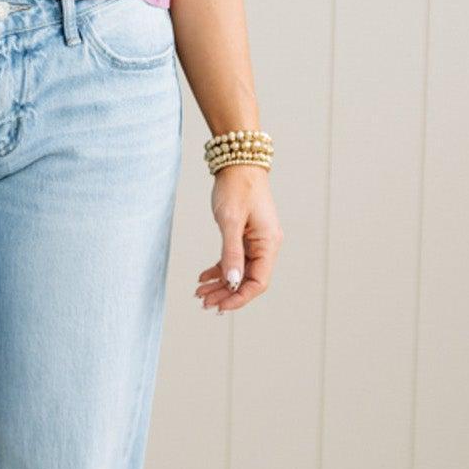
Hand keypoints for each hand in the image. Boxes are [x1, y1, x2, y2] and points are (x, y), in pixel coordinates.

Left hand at [194, 165, 282, 312]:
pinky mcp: (246, 236)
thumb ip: (231, 252)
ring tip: (200, 293)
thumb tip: (231, 281)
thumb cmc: (236, 188)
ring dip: (221, 284)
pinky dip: (219, 269)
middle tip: (204, 303)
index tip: (219, 306)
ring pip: (239, 272)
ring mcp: (257, 242)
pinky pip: (234, 260)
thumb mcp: (230, 221)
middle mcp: (266, 246)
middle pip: (248, 280)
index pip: (259, 282)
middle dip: (226, 294)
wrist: (238, 162)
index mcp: (268, 244)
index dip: (239, 297)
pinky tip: (203, 277)